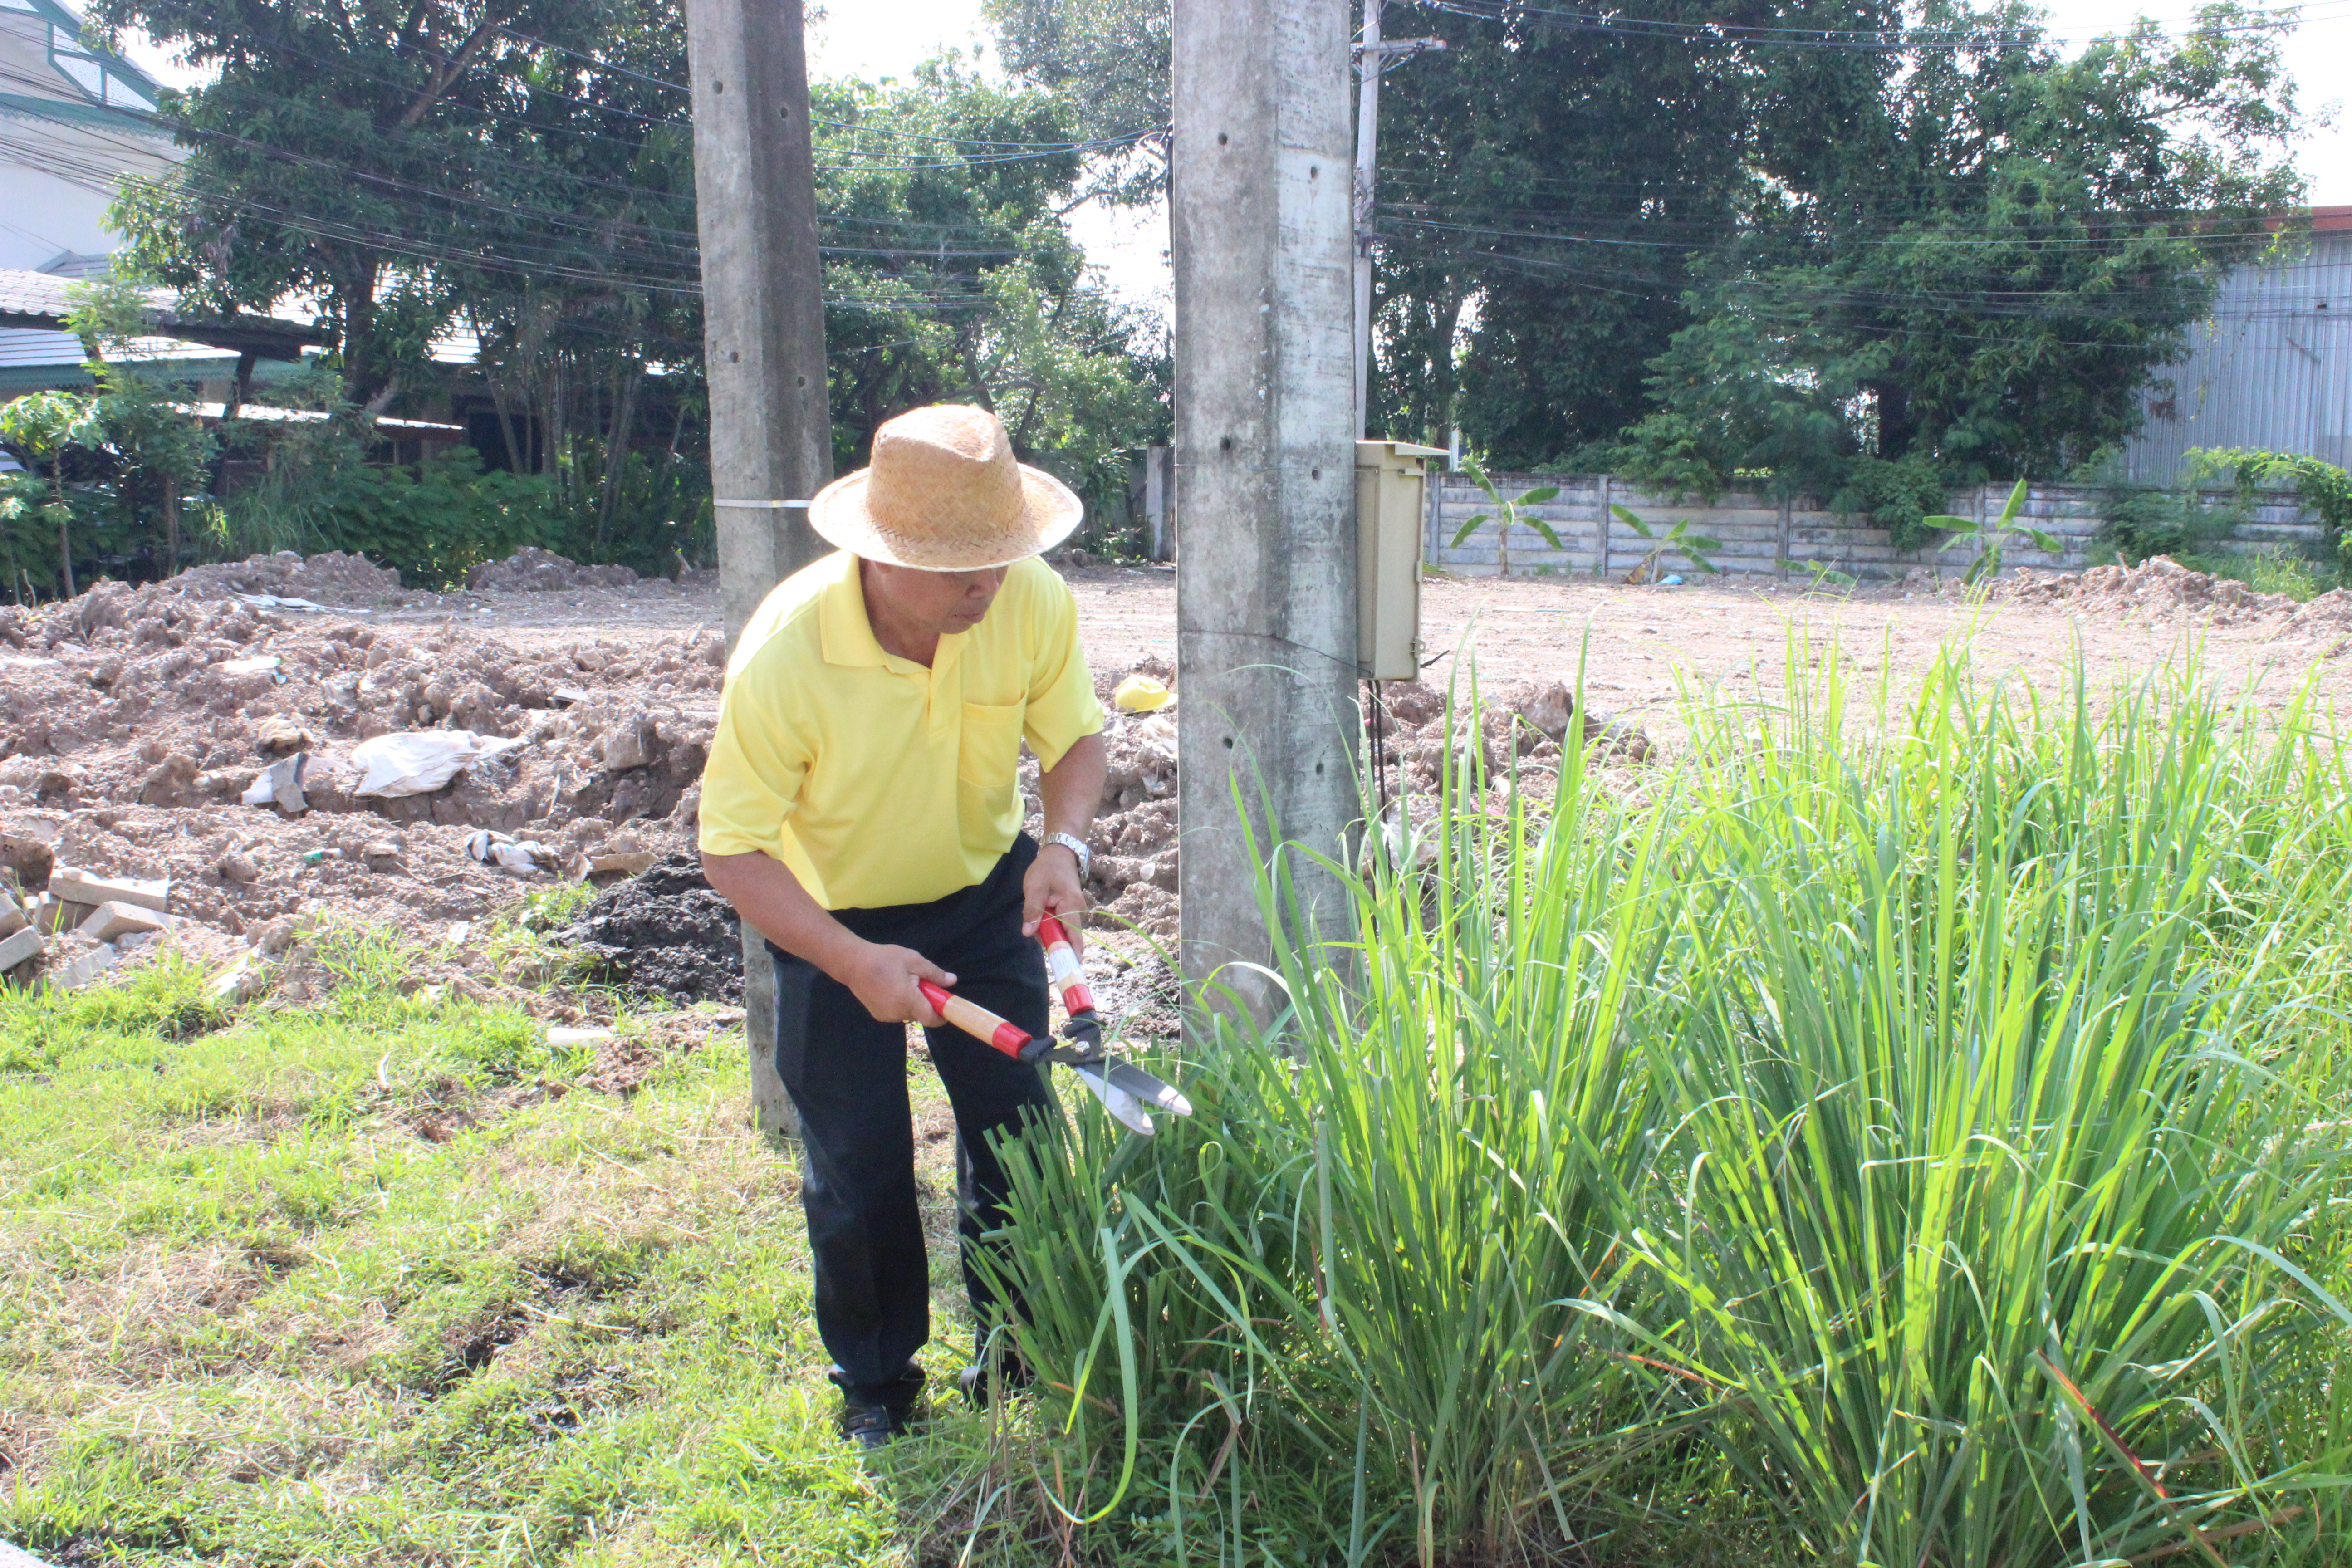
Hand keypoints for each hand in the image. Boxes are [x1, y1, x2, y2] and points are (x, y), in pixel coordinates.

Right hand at [840, 941, 954, 1025]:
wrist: (852, 963)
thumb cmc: (884, 959)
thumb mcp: (913, 960)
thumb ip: (934, 973)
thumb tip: (952, 981)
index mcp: (908, 1001)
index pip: (932, 1019)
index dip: (942, 1014)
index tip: (946, 1005)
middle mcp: (898, 1014)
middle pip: (921, 1014)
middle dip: (925, 1001)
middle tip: (918, 980)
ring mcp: (887, 1016)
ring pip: (909, 1013)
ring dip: (912, 1001)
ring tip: (901, 981)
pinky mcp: (878, 1015)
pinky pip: (897, 1012)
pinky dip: (900, 1003)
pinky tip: (891, 987)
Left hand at [1023, 843, 1086, 958]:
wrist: (1059, 852)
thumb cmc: (1047, 868)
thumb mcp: (1034, 887)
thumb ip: (1032, 911)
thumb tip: (1028, 933)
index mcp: (1071, 905)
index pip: (1074, 935)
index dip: (1072, 953)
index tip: (1070, 968)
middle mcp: (1078, 910)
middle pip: (1066, 935)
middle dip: (1050, 939)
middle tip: (1033, 931)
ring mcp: (1075, 910)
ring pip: (1062, 930)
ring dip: (1048, 930)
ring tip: (1035, 918)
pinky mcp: (1070, 909)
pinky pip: (1061, 923)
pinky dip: (1049, 923)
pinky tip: (1040, 915)